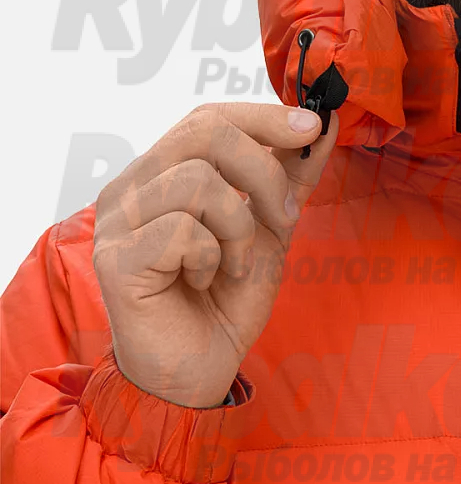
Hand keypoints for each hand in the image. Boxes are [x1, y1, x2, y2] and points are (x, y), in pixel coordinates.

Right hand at [92, 102, 337, 406]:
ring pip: (198, 181)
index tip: (312, 126)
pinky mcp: (114, 259)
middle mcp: (131, 185)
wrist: (203, 366)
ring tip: (236, 262)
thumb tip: (322, 122)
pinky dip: (213, 256)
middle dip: (263, 171)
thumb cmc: (229, 294)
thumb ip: (292, 173)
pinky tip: (204, 281)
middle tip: (283, 217)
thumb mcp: (272, 222)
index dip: (264, 116)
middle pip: (204, 132)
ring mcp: (117, 221)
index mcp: (163, 170)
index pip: (210, 116)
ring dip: (238, 226)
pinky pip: (182, 230)